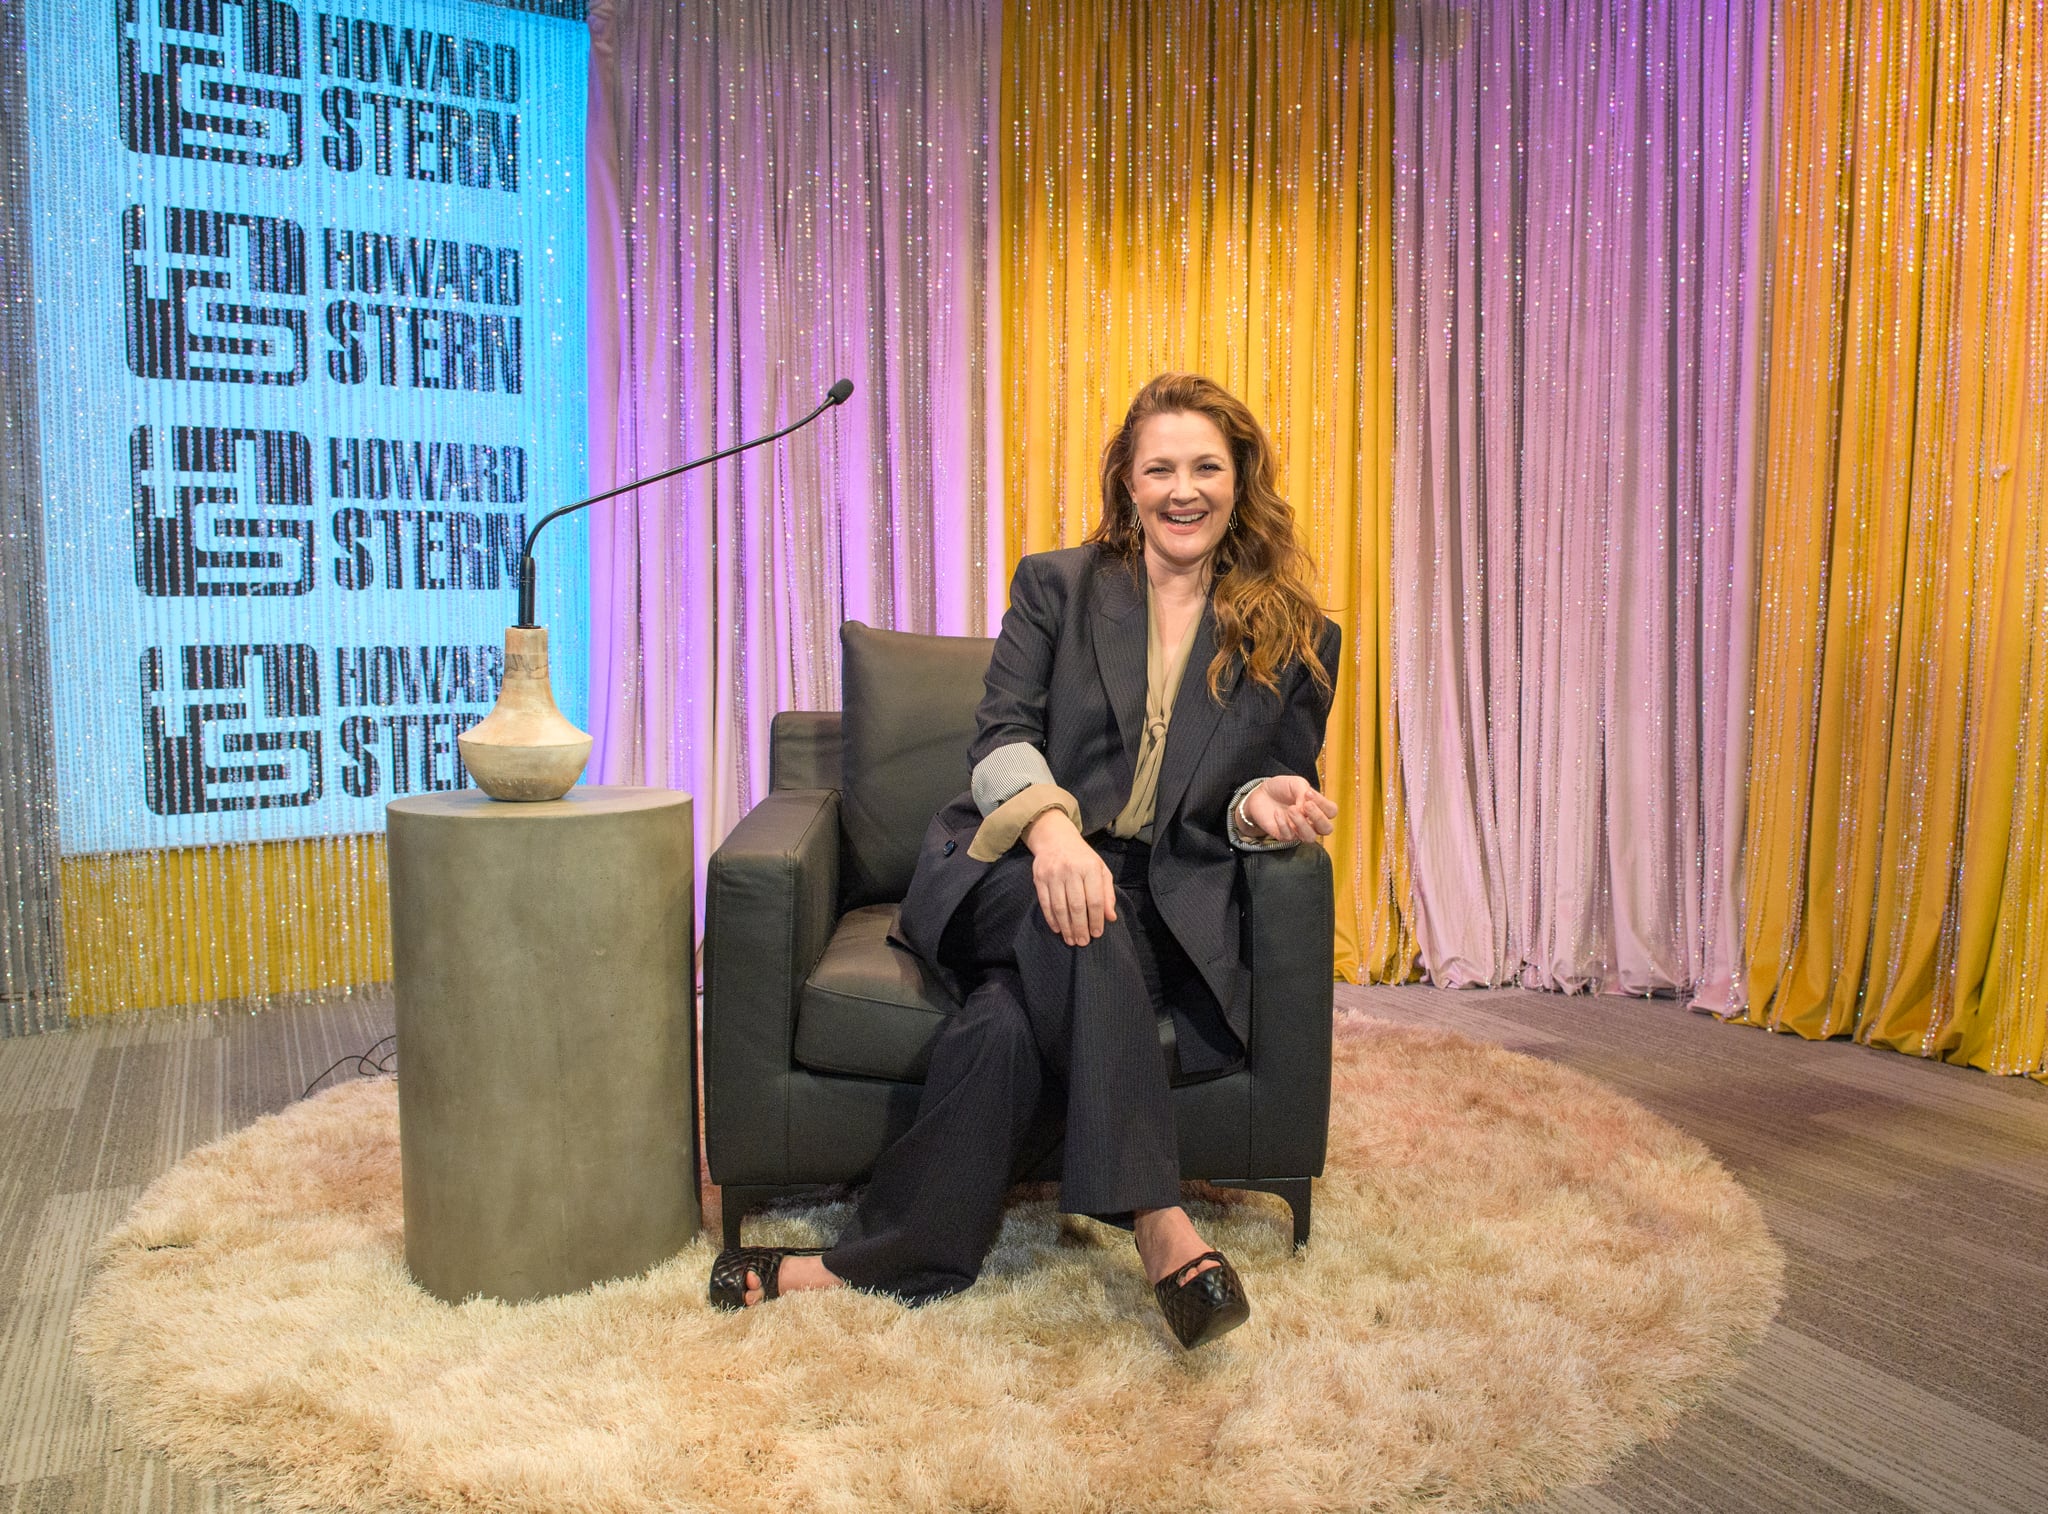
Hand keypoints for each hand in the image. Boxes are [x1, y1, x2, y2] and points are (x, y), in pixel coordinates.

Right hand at [1024, 808, 1116, 946]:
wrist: (1055, 839)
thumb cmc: (1082, 858)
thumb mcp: (1100, 870)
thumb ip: (1107, 893)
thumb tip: (1110, 918)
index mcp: (1090, 868)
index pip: (1095, 900)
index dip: (1097, 919)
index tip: (1097, 933)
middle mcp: (1071, 870)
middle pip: (1077, 906)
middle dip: (1081, 927)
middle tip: (1083, 942)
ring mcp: (1053, 874)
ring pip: (1060, 907)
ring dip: (1066, 927)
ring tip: (1071, 940)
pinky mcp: (1039, 878)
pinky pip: (1045, 904)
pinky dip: (1052, 919)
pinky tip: (1058, 929)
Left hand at [1243, 775, 1337, 843]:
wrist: (1261, 793)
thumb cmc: (1282, 788)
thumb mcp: (1295, 783)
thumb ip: (1304, 792)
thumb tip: (1305, 808)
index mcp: (1318, 807)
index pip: (1331, 811)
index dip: (1322, 803)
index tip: (1308, 792)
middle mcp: (1311, 822)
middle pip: (1326, 829)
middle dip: (1318, 817)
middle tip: (1306, 805)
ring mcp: (1298, 830)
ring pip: (1310, 837)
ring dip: (1301, 823)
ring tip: (1291, 809)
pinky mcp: (1284, 836)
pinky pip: (1289, 836)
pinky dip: (1283, 824)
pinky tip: (1277, 813)